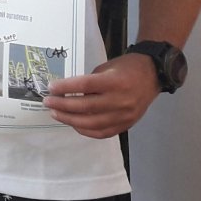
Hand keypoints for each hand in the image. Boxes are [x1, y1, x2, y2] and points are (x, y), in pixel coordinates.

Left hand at [45, 52, 159, 138]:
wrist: (152, 75)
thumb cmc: (126, 67)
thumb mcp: (106, 68)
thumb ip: (88, 82)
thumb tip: (66, 93)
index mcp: (114, 81)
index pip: (84, 86)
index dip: (65, 88)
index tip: (51, 88)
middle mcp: (120, 100)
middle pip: (85, 107)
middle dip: (62, 105)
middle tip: (48, 102)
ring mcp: (124, 115)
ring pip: (91, 123)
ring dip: (70, 119)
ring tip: (56, 113)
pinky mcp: (126, 125)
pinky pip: (102, 133)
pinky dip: (85, 130)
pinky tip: (73, 124)